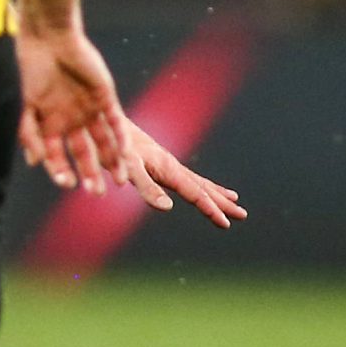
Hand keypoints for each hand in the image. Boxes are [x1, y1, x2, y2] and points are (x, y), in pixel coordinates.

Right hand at [15, 25, 126, 193]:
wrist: (51, 38)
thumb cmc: (34, 70)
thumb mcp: (28, 105)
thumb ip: (30, 134)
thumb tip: (35, 163)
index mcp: (52, 123)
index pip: (58, 155)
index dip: (62, 171)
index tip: (67, 185)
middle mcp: (72, 119)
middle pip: (85, 152)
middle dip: (91, 173)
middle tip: (96, 193)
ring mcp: (90, 108)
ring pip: (104, 141)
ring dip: (112, 161)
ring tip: (118, 180)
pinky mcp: (106, 97)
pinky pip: (116, 122)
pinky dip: (120, 138)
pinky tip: (125, 154)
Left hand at [114, 117, 245, 228]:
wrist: (103, 121)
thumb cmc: (112, 148)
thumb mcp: (128, 168)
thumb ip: (146, 187)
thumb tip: (167, 208)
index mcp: (169, 169)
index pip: (195, 194)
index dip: (210, 210)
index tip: (226, 224)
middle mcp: (172, 166)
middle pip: (203, 188)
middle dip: (221, 203)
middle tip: (243, 215)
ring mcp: (166, 163)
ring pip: (197, 181)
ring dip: (215, 193)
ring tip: (233, 200)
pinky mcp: (157, 162)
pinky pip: (184, 177)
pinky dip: (198, 184)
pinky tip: (200, 188)